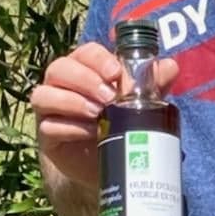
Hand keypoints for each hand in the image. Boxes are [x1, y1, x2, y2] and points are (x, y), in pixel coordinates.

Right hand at [31, 41, 177, 187]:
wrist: (107, 163)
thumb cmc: (122, 123)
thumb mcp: (140, 104)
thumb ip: (153, 85)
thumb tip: (170, 66)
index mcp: (86, 68)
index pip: (85, 52)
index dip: (98, 59)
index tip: (116, 72)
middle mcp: (62, 83)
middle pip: (59, 68)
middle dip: (85, 79)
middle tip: (109, 96)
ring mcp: (49, 109)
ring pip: (44, 94)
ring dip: (72, 101)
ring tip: (98, 113)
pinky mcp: (46, 135)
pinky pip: (48, 127)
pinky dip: (69, 128)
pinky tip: (91, 132)